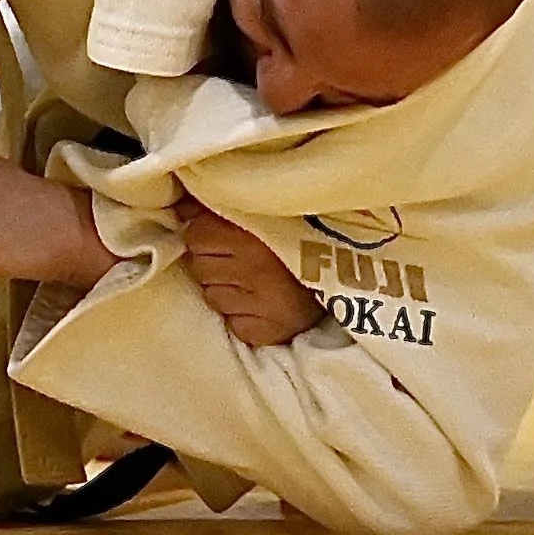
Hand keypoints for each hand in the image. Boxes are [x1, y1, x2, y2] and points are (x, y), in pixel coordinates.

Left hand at [179, 199, 324, 346]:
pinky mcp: (263, 332)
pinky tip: (262, 302)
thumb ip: (223, 202)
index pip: (195, 234)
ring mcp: (257, 304)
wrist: (353, 271)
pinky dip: (241, 314)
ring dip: (225, 287)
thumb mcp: (266, 208)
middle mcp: (251, 269)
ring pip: (213, 295)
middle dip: (214, 260)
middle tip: (243, 255)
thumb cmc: (306, 232)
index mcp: (251, 232)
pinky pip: (233, 322)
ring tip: (254, 277)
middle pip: (200, 266)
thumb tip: (180, 203)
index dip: (206, 232)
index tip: (225, 231)